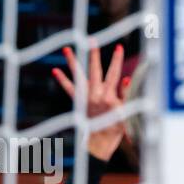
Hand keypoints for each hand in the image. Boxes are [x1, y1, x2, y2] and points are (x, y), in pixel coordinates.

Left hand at [51, 44, 128, 160]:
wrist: (101, 142)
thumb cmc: (117, 128)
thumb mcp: (126, 111)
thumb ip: (126, 94)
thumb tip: (127, 78)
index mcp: (109, 96)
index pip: (114, 73)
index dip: (117, 60)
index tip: (118, 47)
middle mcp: (96, 94)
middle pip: (95, 70)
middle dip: (94, 54)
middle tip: (92, 40)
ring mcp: (85, 97)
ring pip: (79, 76)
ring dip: (72, 62)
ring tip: (66, 49)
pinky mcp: (79, 102)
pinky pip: (69, 89)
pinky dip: (63, 79)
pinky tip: (55, 70)